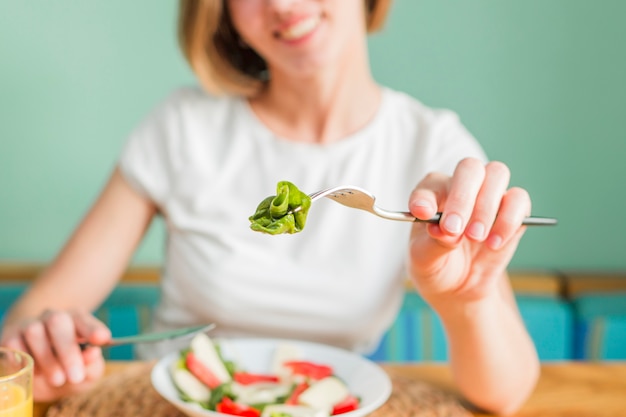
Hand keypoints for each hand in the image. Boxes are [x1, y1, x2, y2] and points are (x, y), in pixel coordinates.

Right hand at [0, 309, 110, 401]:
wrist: (40, 376)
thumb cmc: (70, 369)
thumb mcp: (87, 371)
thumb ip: (92, 363)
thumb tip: (92, 353)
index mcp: (77, 320)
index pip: (84, 319)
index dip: (92, 328)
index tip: (102, 339)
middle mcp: (53, 317)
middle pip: (58, 322)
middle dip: (68, 351)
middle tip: (76, 377)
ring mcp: (31, 325)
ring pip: (35, 332)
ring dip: (47, 359)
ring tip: (58, 380)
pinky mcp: (11, 337)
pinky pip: (14, 345)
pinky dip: (25, 361)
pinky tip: (36, 372)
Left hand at [407, 158, 530, 302]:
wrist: (459, 286)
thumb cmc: (436, 263)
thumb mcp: (425, 259)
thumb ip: (433, 243)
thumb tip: (445, 230)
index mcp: (432, 193)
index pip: (430, 185)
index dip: (425, 197)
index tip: (423, 214)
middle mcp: (461, 186)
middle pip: (469, 168)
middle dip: (462, 198)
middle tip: (455, 229)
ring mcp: (489, 195)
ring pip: (497, 174)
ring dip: (486, 206)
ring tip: (475, 237)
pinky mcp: (513, 210)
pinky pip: (519, 200)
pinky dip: (508, 220)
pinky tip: (494, 243)